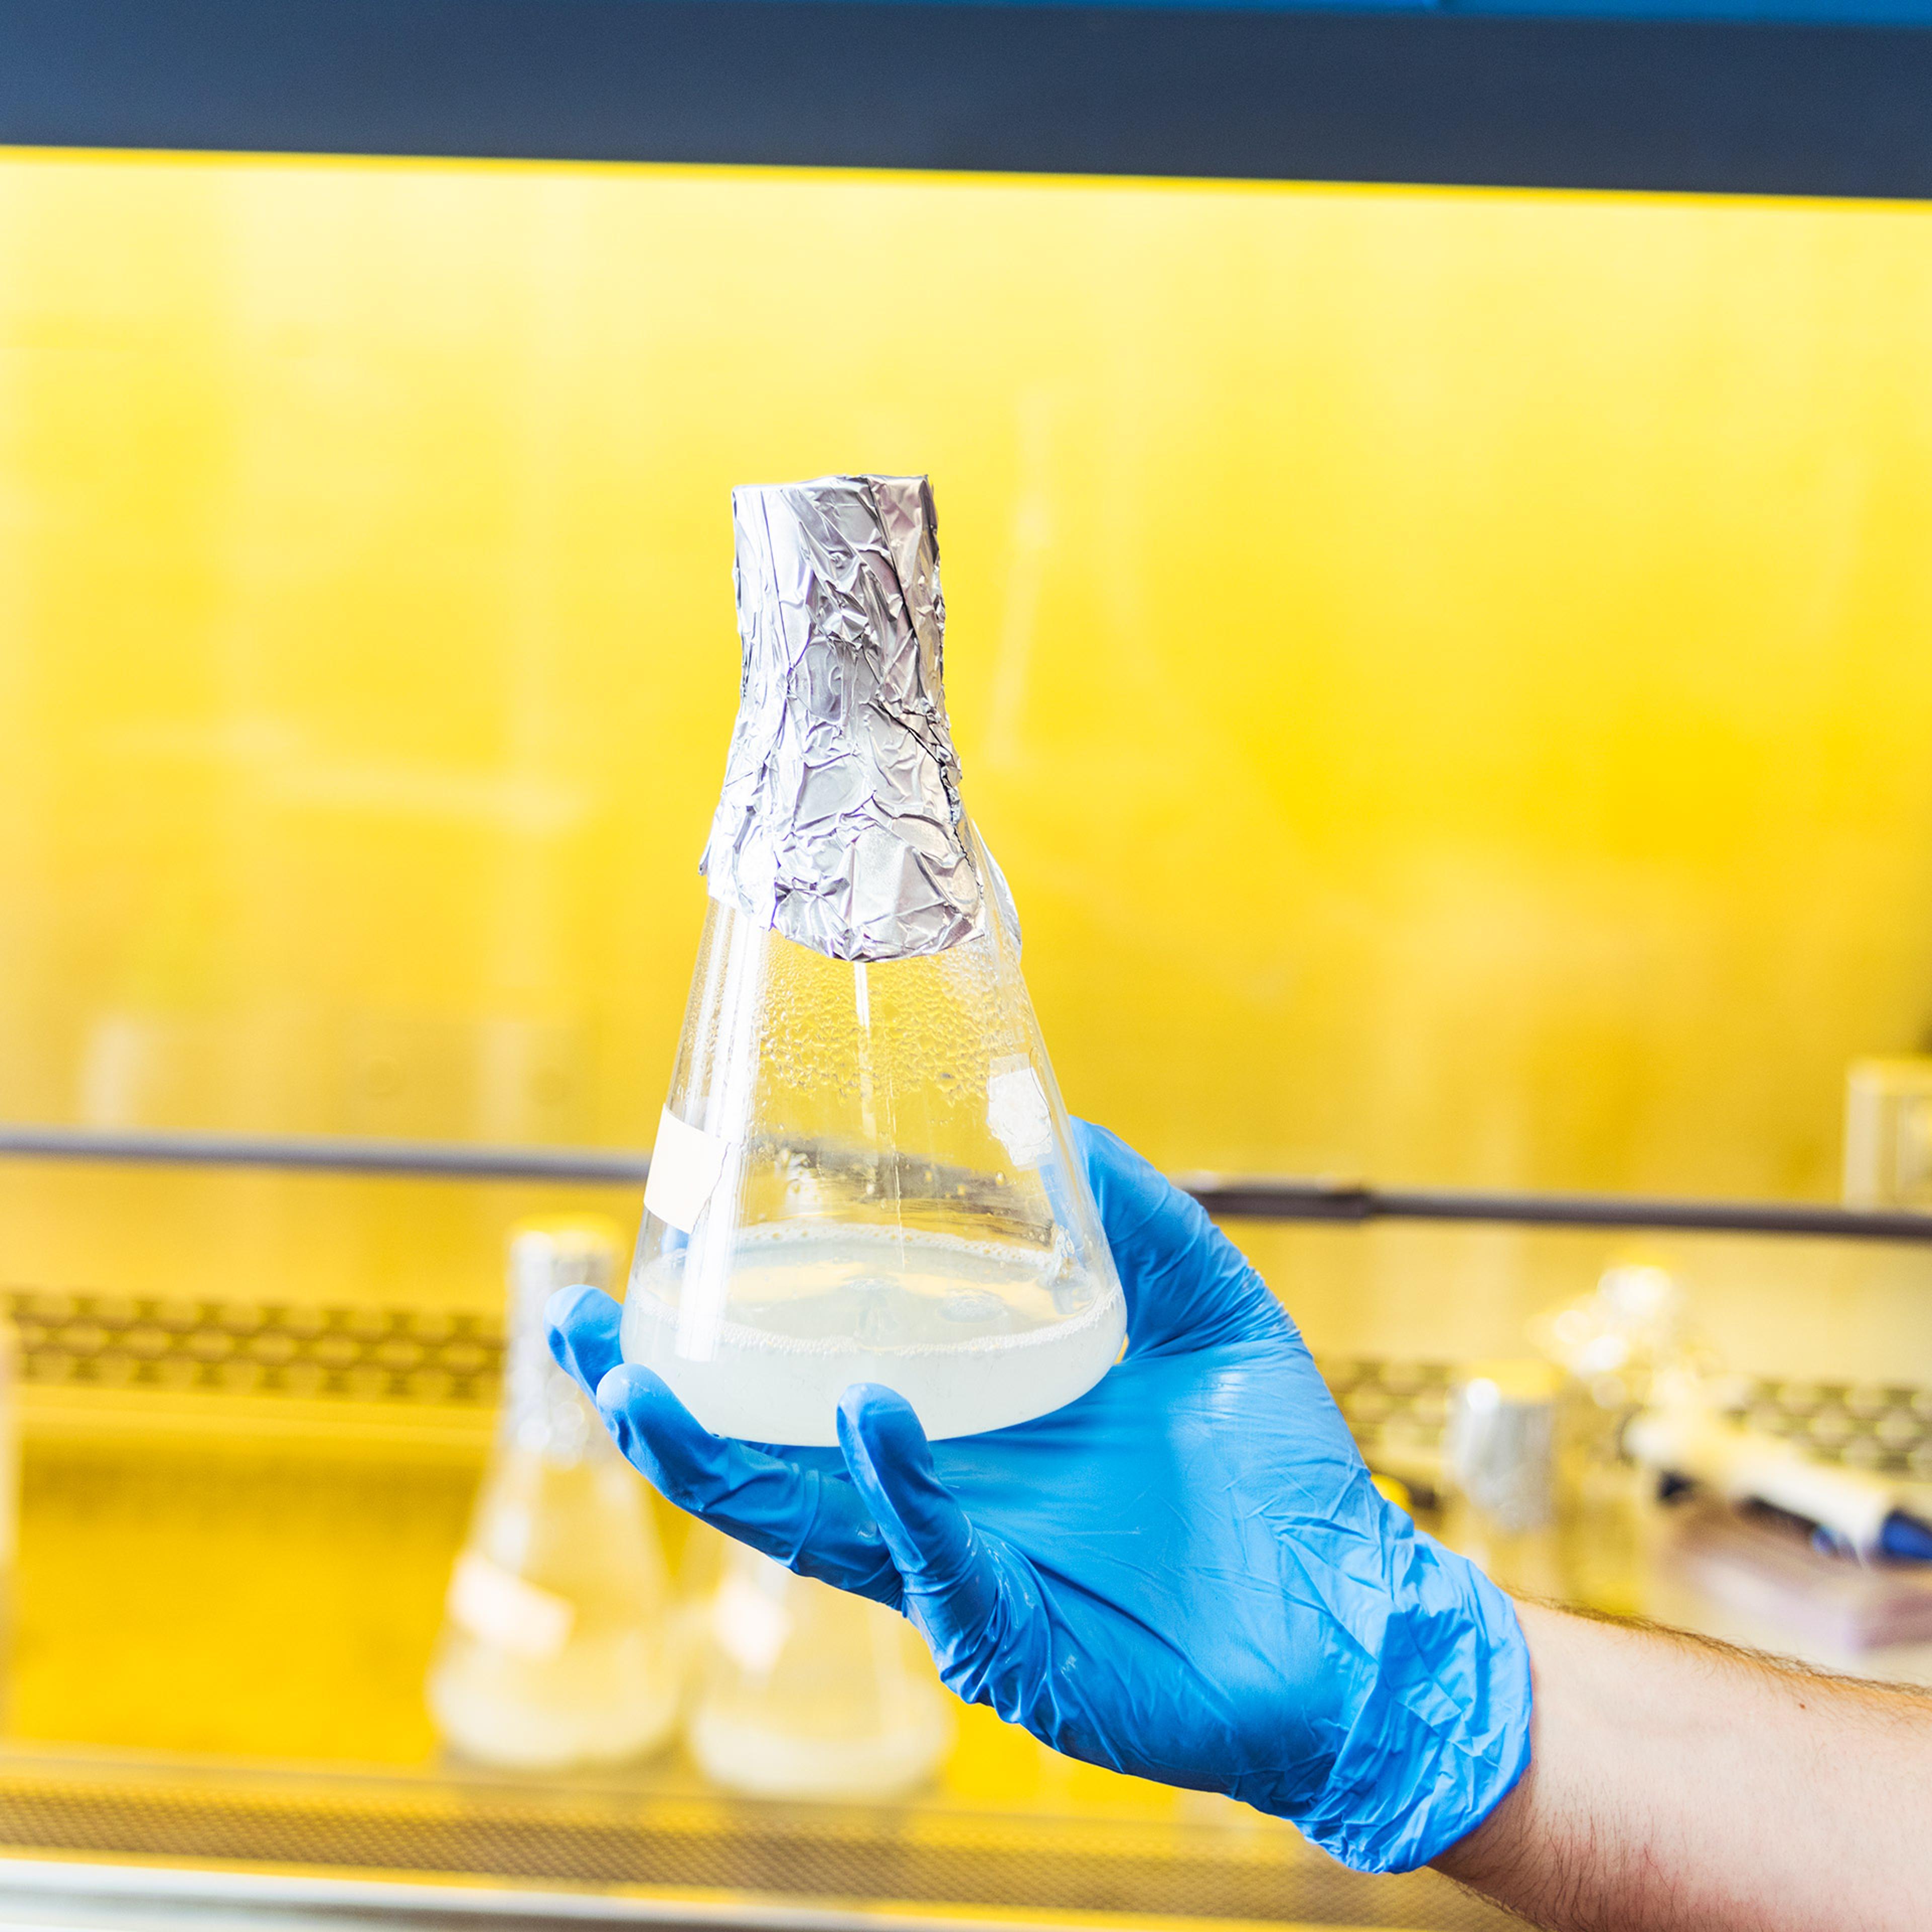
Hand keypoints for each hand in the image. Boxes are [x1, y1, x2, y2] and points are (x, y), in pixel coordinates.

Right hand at [549, 1120, 1529, 1872]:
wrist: (1362, 1620)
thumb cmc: (1279, 1480)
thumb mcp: (1206, 1311)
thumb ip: (1139, 1218)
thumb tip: (1061, 1119)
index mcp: (970, 1437)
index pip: (816, 1386)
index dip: (730, 1340)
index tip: (660, 1259)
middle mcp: (944, 1507)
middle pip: (766, 1462)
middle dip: (661, 1408)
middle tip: (582, 1333)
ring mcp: (965, 1578)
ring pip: (806, 1524)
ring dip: (717, 1462)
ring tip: (640, 1388)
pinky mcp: (1012, 1641)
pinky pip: (931, 1562)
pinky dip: (893, 1488)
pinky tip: (868, 1414)